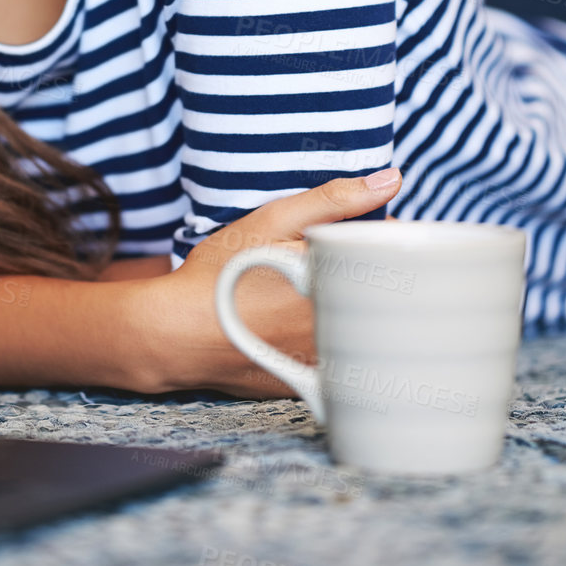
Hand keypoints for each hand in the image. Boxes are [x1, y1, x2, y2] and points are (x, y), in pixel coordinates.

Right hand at [136, 171, 401, 395]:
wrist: (172, 336)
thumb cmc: (220, 275)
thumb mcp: (273, 222)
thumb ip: (335, 200)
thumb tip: (393, 180)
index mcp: (345, 290)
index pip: (392, 256)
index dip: (373, 235)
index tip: (348, 230)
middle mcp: (344, 334)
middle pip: (380, 292)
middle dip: (361, 270)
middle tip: (319, 259)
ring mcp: (328, 366)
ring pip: (360, 325)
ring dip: (346, 304)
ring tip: (298, 289)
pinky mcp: (310, 386)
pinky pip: (336, 356)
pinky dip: (324, 335)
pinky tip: (286, 322)